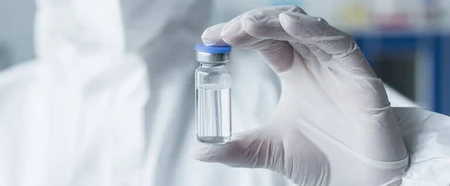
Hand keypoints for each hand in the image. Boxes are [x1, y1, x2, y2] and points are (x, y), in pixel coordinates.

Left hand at [194, 6, 408, 185]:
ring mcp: (337, 66)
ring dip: (274, 22)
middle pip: (282, 27)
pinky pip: (338, 43)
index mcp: (294, 71)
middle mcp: (315, 62)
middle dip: (251, 24)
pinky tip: (288, 24)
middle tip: (225, 33)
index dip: (239, 34)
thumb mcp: (269, 150)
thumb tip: (199, 152)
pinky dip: (313, 30)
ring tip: (246, 25)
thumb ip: (237, 149)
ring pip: (305, 28)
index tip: (209, 37)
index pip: (263, 41)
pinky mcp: (360, 75)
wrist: (361, 183)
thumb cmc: (324, 161)